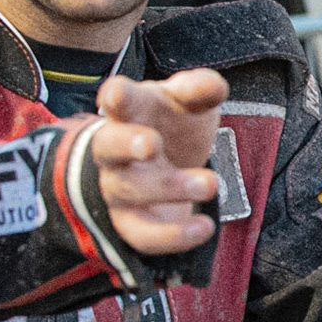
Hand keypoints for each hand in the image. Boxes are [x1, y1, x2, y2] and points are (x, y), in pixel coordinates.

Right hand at [91, 70, 227, 255]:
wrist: (168, 161)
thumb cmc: (175, 123)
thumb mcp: (190, 102)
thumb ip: (201, 89)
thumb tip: (214, 86)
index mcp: (129, 110)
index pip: (115, 98)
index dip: (116, 96)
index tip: (118, 95)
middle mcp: (115, 149)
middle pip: (107, 146)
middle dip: (126, 144)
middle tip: (151, 143)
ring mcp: (117, 187)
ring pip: (129, 191)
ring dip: (169, 188)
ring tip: (212, 183)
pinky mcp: (130, 222)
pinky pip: (142, 235)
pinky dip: (173, 236)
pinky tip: (205, 227)